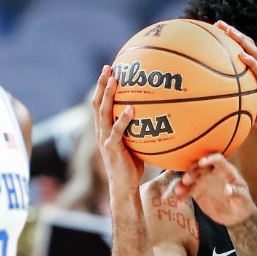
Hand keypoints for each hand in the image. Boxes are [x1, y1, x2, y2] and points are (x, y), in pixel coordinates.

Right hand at [91, 66, 145, 193]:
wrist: (124, 187)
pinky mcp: (112, 149)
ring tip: (115, 80)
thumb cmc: (132, 167)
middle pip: (98, 103)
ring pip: (103, 113)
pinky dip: (123, 119)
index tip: (109, 70)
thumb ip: (139, 130)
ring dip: (108, 95)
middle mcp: (101, 132)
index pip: (100, 104)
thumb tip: (158, 116)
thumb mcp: (136, 144)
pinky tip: (131, 109)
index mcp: (105, 130)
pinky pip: (117, 131)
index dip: (103, 87)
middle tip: (108, 67)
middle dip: (102, 84)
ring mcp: (105, 140)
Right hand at [172, 153, 254, 225]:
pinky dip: (182, 195)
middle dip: (192, 171)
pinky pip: (187, 190)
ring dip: (182, 183)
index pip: (218, 159)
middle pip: (200, 166)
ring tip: (178, 191)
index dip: (210, 159)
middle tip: (186, 180)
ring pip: (190, 177)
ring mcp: (203, 181)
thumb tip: (228, 189)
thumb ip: (236, 193)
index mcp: (226, 170)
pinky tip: (179, 203)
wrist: (236, 215)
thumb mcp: (242, 199)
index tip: (201, 162)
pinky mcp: (197, 191)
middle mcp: (212, 172)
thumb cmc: (242, 203)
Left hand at [214, 21, 256, 146]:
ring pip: (254, 53)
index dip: (232, 39)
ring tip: (229, 31)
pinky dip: (251, 62)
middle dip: (234, 33)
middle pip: (248, 46)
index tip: (217, 30)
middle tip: (219, 24)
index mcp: (256, 72)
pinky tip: (241, 56)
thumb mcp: (245, 104)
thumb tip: (212, 100)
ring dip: (241, 40)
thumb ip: (232, 97)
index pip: (244, 50)